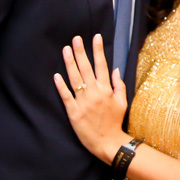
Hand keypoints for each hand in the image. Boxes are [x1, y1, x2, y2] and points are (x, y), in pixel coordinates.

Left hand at [54, 34, 128, 163]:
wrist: (108, 142)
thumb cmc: (115, 122)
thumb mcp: (122, 102)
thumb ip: (119, 85)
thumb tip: (115, 69)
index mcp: (106, 90)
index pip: (102, 65)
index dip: (98, 50)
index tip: (96, 37)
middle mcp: (94, 93)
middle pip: (86, 68)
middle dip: (81, 52)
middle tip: (76, 38)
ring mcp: (83, 102)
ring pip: (75, 79)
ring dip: (70, 63)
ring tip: (66, 49)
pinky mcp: (74, 112)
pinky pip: (66, 96)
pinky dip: (61, 85)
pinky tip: (56, 75)